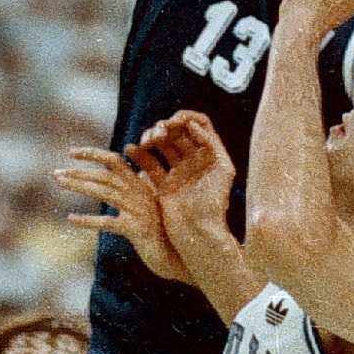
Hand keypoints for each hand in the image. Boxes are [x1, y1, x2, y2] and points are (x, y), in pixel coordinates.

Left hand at [54, 149, 190, 283]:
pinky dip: (88, 220)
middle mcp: (140, 193)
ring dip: (79, 185)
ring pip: (104, 192)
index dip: (92, 154)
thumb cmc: (164, 230)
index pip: (115, 160)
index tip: (72, 152)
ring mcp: (139, 210)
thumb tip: (121, 177)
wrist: (181, 255)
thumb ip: (138, 188)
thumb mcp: (150, 206)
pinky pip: (107, 222)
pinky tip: (71, 219)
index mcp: (142, 184)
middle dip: (79, 172)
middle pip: (105, 175)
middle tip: (56, 173)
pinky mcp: (136, 229)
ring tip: (59, 183)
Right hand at [128, 111, 235, 260]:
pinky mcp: (164, 185)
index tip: (172, 123)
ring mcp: (179, 172)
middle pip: (178, 132)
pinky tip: (130, 149)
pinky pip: (150, 164)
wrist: (198, 234)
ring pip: (162, 145)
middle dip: (164, 127)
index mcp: (210, 155)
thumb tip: (193, 124)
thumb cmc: (214, 205)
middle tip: (156, 134)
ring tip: (144, 142)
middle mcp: (195, 160)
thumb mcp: (222, 171)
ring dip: (151, 138)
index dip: (184, 118)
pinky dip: (139, 155)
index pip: (198, 123)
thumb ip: (211, 144)